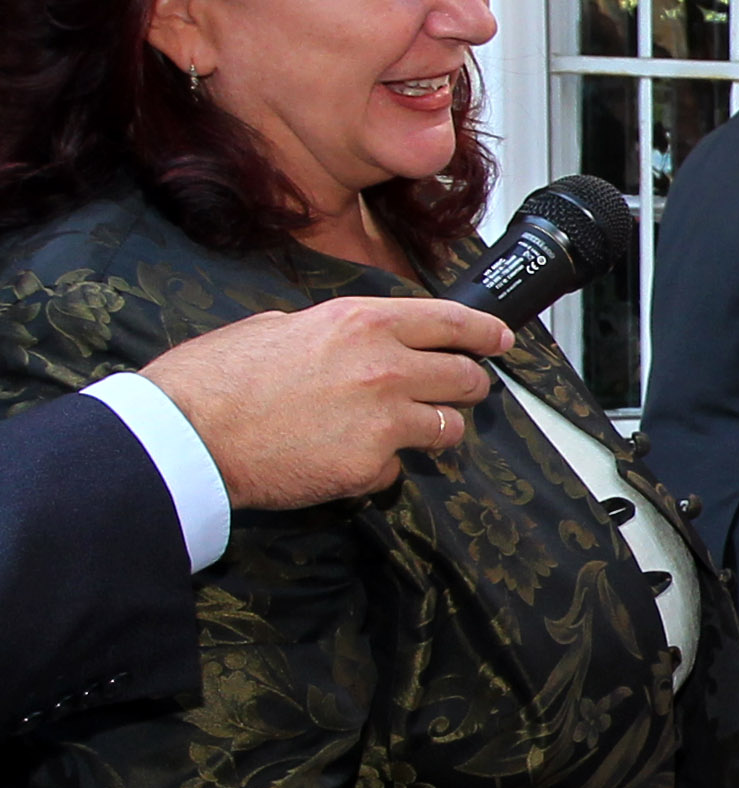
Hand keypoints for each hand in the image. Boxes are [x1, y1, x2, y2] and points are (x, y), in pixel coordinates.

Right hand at [143, 297, 511, 508]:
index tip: (501, 339)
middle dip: (468, 385)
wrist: (187, 435)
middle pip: (466, 378)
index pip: (451, 321)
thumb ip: (329, 332)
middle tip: (459, 390)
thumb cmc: (216, 378)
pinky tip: (348, 458)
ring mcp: (385, 419)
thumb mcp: (276, 326)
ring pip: (449, 426)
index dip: (484, 332)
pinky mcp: (373, 465)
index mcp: (361, 322)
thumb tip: (350, 340)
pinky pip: (400, 466)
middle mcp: (385, 367)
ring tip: (404, 430)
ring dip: (435, 429)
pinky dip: (383, 465)